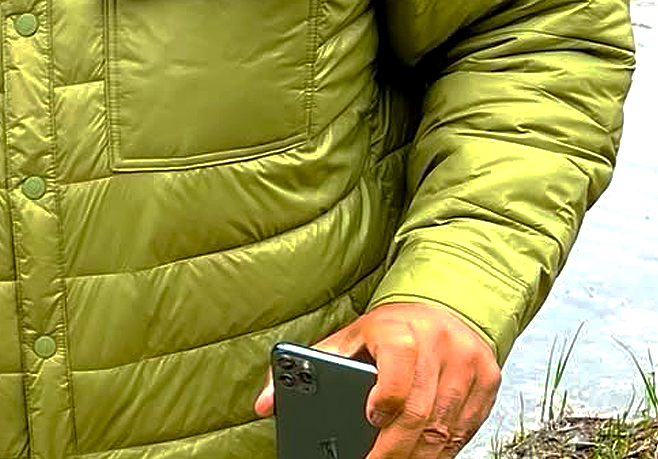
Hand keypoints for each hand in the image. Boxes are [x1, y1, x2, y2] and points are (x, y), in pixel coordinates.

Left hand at [255, 302, 500, 458]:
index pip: (397, 369)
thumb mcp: (346, 339)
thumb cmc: (389, 329)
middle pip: (420, 410)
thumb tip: (263, 404)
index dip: (385, 400)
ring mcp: (467, 363)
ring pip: (445, 426)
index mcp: (399, 329)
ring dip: (420, 455)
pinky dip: (444, 448)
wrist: (444, 307)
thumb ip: (305, 368)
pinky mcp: (488, 379)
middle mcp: (438, 344)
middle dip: (395, 449)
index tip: (371, 420)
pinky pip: (466, 427)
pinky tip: (424, 456)